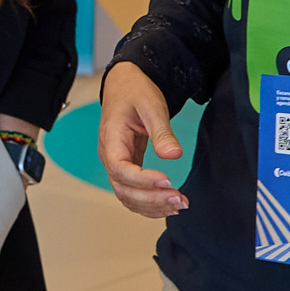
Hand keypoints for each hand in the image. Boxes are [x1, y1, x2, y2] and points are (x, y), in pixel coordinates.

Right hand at [99, 62, 187, 217]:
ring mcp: (116, 164)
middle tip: (180, 199)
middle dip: (151, 199)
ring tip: (179, 205)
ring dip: (152, 206)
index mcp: (111, 139)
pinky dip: (149, 203)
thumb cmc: (134, 91)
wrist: (125, 85)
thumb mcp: (152, 106)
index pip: (120, 169)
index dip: (143, 180)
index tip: (168, 181)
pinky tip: (168, 205)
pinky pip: (133, 192)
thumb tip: (174, 155)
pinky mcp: (127, 167)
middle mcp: (110, 156)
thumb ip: (162, 132)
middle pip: (123, 189)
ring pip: (127, 196)